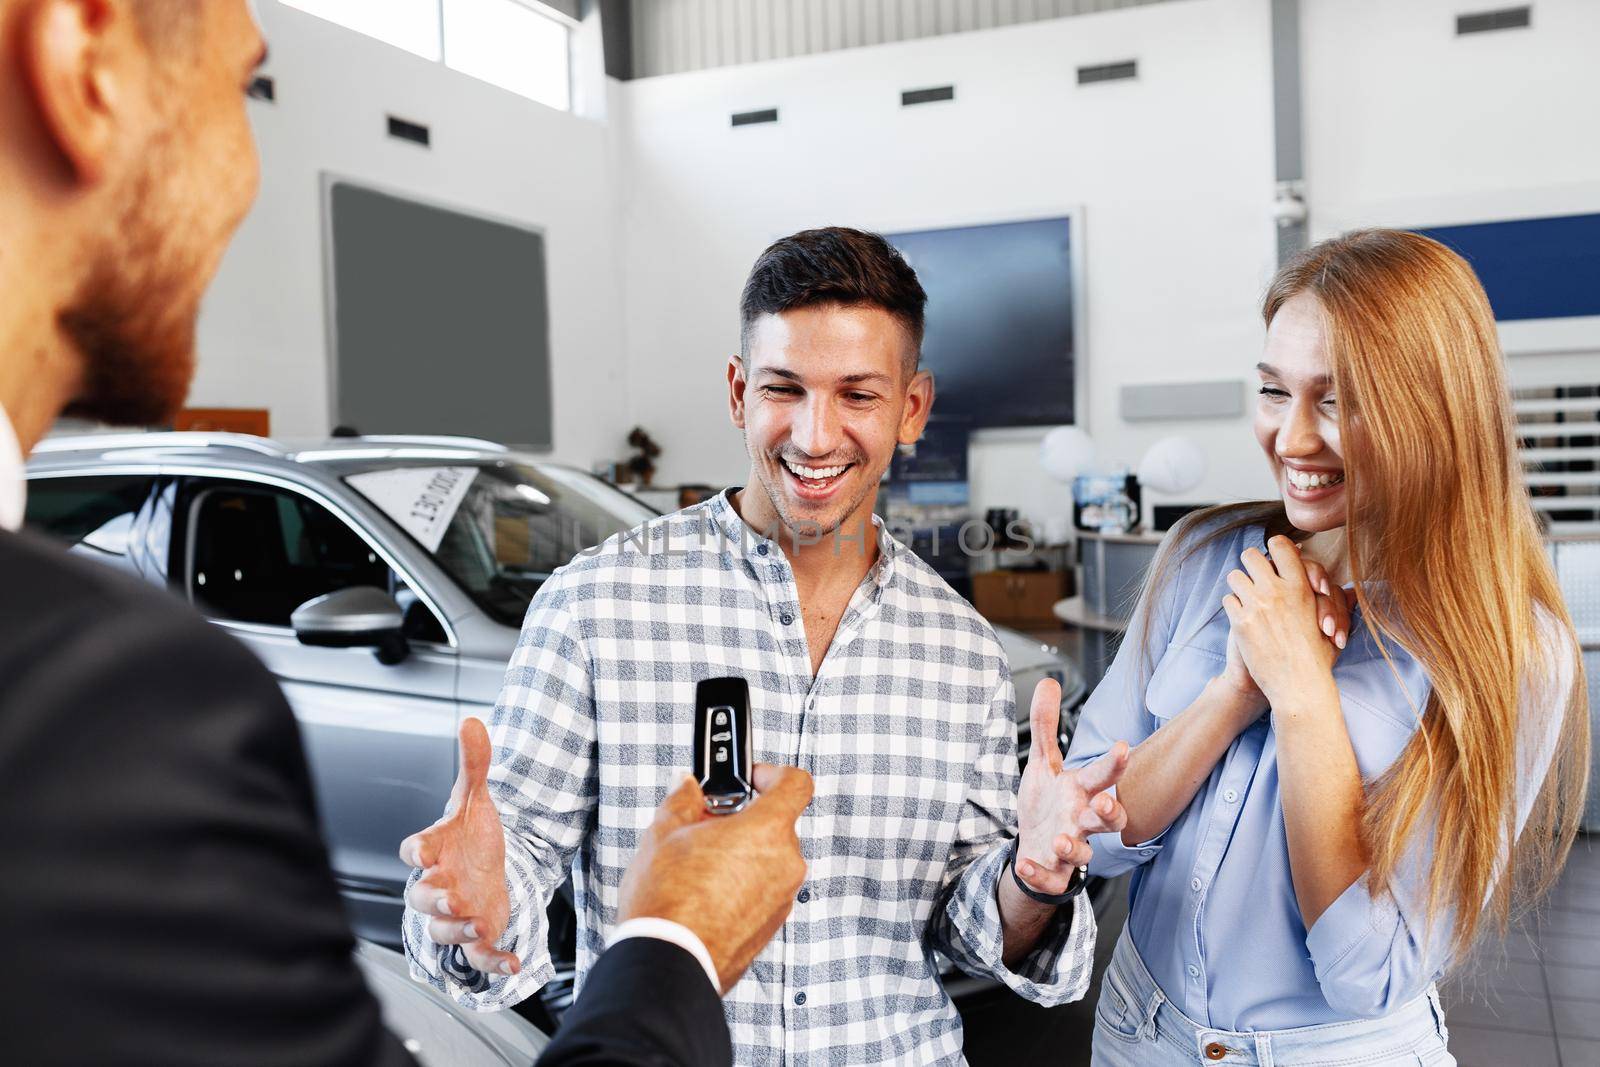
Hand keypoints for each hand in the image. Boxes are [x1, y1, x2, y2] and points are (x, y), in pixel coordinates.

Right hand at [399, 718, 516, 975]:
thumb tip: (472, 720)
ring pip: (443, 929)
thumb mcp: (476, 797)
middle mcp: (439, 883)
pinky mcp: (477, 932)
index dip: (417, 851)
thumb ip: (473, 763)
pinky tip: (513, 963)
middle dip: (435, 900)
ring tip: (480, 921)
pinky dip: (493, 962)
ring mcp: (456, 911)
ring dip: (458, 929)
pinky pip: (477, 954)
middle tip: (453, 897)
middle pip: (421, 898)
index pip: (415, 849)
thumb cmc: (471, 835)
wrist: (490, 864)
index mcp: (435, 849)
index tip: (422, 852)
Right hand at [618, 764, 812, 993]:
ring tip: (699, 864)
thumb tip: (688, 787)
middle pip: (777, 825)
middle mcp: (786, 864)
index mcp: (767, 831)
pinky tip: (706, 893)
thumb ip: (683, 800)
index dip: (773, 774)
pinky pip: (764, 891)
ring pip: (770, 860)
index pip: (795, 784)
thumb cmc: (669, 902)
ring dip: (742, 855)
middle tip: (708, 825)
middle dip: (744, 820)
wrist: (668, 962)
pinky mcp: (771, 926)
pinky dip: (743, 885)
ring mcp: (782, 898)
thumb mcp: (664, 833)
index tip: (751, 778)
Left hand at [1014, 678, 1128, 893]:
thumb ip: (1046, 727)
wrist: (1035, 850)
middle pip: (1108, 821)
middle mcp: (1080, 821)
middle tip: (1103, 804)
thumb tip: (1050, 681)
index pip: (1102, 777)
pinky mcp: (1053, 873)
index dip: (1113, 764)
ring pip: (1084, 852)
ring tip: (1060, 840)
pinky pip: (1050, 879)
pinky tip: (1024, 864)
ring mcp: (1069, 849)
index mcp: (1080, 792)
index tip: (1122, 747)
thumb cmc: (1047, 805)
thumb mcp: (1043, 764)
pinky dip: (1039, 873)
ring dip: (1074, 847)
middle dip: (1110, 814)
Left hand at [1221, 536, 1343, 708]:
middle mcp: (1278, 591)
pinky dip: (1233, 608)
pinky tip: (1243, 619)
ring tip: (1247, 600)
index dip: (1273, 549)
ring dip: (1239, 586)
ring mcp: (1257, 605)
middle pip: (1250, 555)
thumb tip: (1309, 563)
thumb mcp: (1327, 617)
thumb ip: (1317, 589)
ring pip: (1235, 576)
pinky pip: (1227, 600)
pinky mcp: (1240, 622)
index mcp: (1301, 586)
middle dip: (1250, 565)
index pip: (1280, 545)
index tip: (1272, 559)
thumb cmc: (1317, 655)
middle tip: (1255, 579)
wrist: (1299, 686)